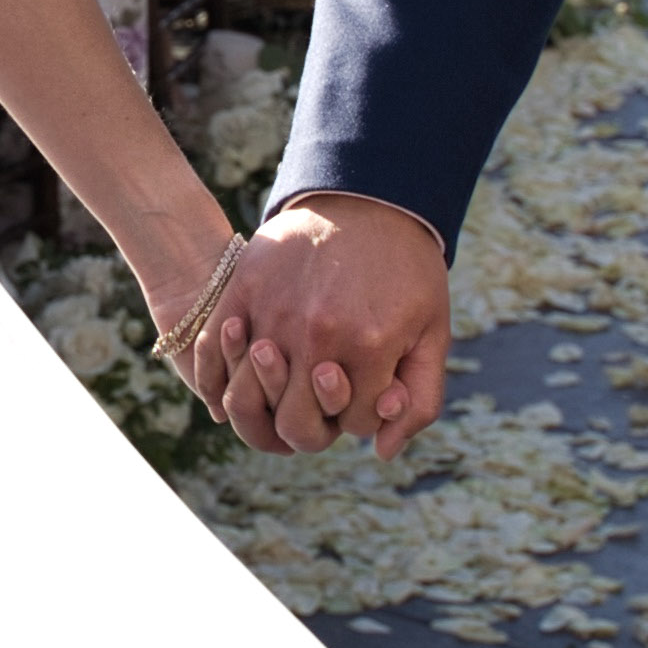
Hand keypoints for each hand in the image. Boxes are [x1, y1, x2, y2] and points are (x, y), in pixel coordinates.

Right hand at [193, 195, 449, 459]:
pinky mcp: (242, 290)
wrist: (368, 194)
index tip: (370, 388)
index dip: (363, 414)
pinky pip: (213, 354)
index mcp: (369, 348)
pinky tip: (230, 382)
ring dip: (263, 407)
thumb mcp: (433, 332)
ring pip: (247, 400)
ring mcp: (273, 314)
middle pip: (296, 426)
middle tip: (322, 397)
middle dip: (315, 423)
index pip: (353, 425)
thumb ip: (418, 399)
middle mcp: (316, 337)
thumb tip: (380, 452)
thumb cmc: (407, 269)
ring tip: (279, 392)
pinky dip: (216, 379)